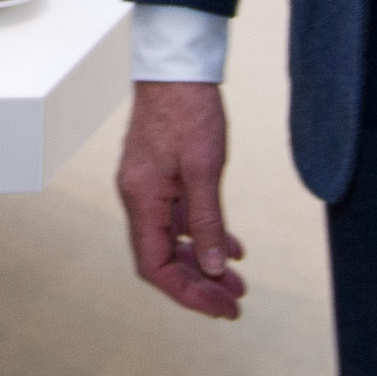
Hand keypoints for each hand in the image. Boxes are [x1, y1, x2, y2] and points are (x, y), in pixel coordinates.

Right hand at [115, 80, 245, 318]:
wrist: (176, 68)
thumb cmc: (187, 111)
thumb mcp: (204, 169)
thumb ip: (207, 221)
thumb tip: (215, 267)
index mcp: (141, 199)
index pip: (155, 265)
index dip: (186, 293)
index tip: (219, 307)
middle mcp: (138, 198)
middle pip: (162, 258)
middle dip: (199, 285)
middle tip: (234, 303)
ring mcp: (148, 188)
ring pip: (172, 241)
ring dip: (203, 264)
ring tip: (238, 283)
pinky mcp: (160, 177)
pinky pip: (177, 219)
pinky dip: (201, 237)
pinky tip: (231, 247)